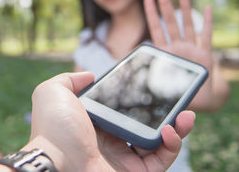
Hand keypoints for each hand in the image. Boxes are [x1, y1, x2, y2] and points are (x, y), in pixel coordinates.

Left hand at [28, 72, 194, 170]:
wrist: (57, 163)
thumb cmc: (55, 128)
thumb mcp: (53, 92)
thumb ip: (70, 80)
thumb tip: (91, 75)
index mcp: (95, 122)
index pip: (124, 109)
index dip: (140, 99)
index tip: (154, 87)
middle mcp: (110, 140)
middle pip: (145, 125)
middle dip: (166, 114)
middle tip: (179, 102)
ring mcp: (123, 159)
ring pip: (158, 144)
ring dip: (177, 129)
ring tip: (185, 115)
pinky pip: (161, 161)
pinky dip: (172, 146)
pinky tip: (170, 131)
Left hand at [143, 0, 214, 110]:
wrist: (200, 101)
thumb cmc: (179, 94)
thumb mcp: (162, 87)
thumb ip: (151, 81)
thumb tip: (131, 78)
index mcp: (165, 54)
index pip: (156, 30)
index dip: (151, 14)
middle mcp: (177, 48)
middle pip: (170, 22)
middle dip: (165, 5)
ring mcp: (191, 49)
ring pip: (187, 24)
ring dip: (184, 8)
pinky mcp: (205, 53)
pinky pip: (206, 35)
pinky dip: (207, 22)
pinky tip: (206, 8)